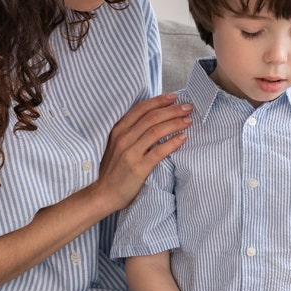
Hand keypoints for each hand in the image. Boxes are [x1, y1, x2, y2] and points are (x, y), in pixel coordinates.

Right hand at [93, 93, 190, 209]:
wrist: (102, 194)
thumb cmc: (112, 170)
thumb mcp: (116, 146)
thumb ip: (130, 133)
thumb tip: (152, 121)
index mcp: (118, 130)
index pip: (141, 109)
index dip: (159, 101)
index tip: (173, 97)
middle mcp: (123, 138)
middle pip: (152, 117)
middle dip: (172, 110)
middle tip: (187, 107)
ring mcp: (130, 153)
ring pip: (156, 131)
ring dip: (175, 123)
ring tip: (188, 120)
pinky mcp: (138, 167)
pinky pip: (159, 151)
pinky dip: (173, 143)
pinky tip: (183, 138)